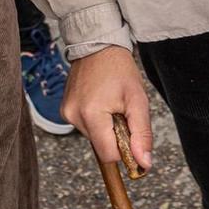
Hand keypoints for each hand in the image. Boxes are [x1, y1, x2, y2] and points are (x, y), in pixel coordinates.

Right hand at [62, 46, 153, 171]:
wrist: (98, 45)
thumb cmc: (119, 68)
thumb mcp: (138, 100)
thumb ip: (142, 134)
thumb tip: (143, 163)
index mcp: (91, 115)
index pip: (109, 155)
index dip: (124, 148)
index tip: (131, 130)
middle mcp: (74, 116)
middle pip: (101, 146)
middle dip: (115, 134)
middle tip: (120, 110)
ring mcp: (66, 112)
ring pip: (94, 137)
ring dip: (105, 127)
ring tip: (109, 103)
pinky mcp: (64, 109)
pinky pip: (85, 126)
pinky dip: (96, 120)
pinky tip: (99, 101)